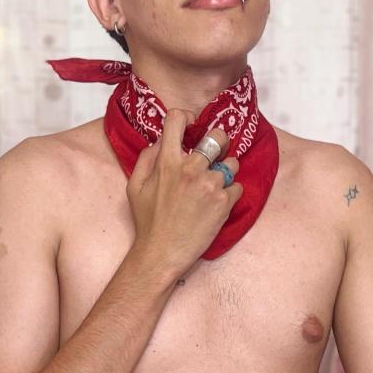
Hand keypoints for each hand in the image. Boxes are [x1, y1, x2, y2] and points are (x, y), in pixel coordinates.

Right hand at [126, 108, 242, 277]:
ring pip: (232, 163)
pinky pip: (237, 187)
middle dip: (219, 142)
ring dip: (227, 171)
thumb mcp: (135, 187)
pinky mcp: (224, 202)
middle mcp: (190, 169)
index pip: (177, 119)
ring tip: (215, 186)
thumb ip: (147, 158)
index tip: (191, 125)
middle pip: (217, 137)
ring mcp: (209, 185)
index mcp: (166, 162)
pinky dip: (231, 194)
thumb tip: (160, 141)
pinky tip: (217, 204)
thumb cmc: (148, 223)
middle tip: (216, 152)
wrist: (162, 254)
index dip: (186, 117)